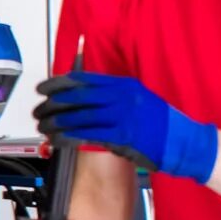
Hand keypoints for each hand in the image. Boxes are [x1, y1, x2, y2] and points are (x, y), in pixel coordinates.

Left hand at [34, 70, 218, 183]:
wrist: (183, 140)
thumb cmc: (159, 123)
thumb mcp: (136, 99)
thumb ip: (111, 96)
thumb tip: (81, 98)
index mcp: (123, 84)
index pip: (83, 79)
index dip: (58, 84)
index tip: (42, 89)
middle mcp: (121, 96)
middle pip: (76, 98)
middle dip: (52, 105)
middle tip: (38, 112)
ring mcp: (122, 116)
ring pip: (79, 117)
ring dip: (56, 123)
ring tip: (43, 128)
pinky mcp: (122, 136)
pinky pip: (88, 136)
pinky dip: (68, 138)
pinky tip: (56, 139)